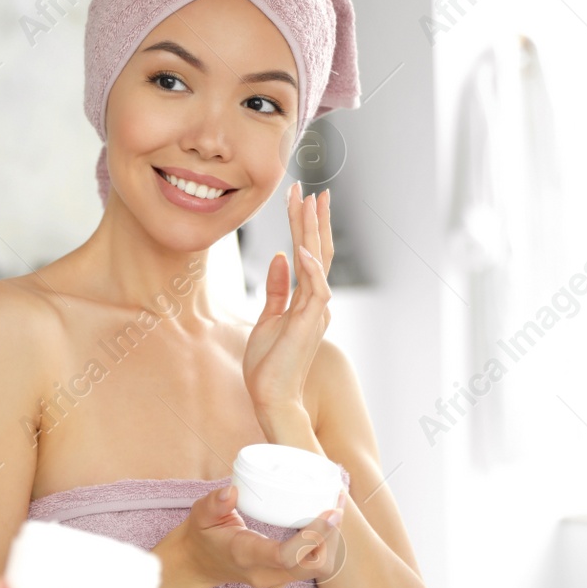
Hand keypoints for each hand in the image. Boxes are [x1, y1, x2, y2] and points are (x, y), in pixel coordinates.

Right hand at [157, 485, 344, 587]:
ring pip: (319, 567)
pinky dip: (325, 543)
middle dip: (331, 536)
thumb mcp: (200, 515)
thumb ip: (214, 503)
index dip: (313, 537)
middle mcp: (266, 574)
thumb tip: (232, 491)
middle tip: (336, 502)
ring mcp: (277, 579)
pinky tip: (326, 519)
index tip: (329, 512)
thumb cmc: (202, 535)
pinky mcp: (285, 577)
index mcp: (246, 556)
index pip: (286, 556)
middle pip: (313, 565)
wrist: (198, 564)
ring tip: (334, 506)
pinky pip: (314, 565)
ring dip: (332, 539)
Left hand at [242, 182, 333, 433]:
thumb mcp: (268, 319)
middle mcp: (315, 303)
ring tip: (310, 202)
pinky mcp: (309, 325)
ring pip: (319, 263)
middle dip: (313, 219)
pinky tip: (300, 246)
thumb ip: (277, 289)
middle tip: (310, 189)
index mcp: (306, 300)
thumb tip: (281, 257)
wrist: (271, 398)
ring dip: (313, 232)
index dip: (304, 225)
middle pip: (318, 251)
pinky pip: (315, 290)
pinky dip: (309, 268)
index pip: (308, 254)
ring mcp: (315, 313)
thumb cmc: (268, 365)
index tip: (300, 197)